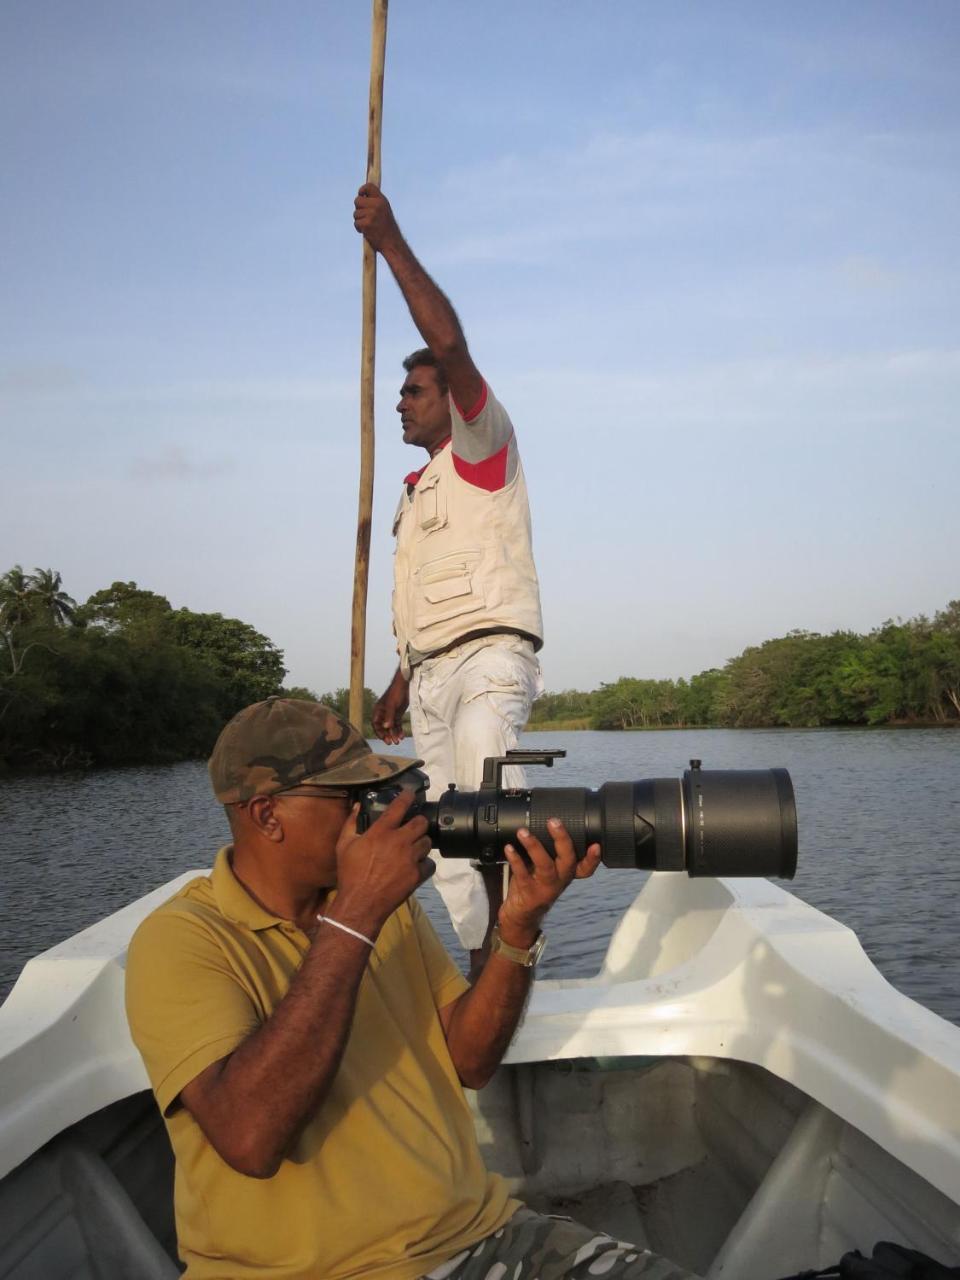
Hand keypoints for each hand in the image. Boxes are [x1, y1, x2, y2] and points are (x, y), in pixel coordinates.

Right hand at [332, 790, 433, 935]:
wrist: (360, 902)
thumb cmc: (350, 873)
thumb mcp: (344, 845)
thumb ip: (350, 823)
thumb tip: (357, 806)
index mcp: (382, 831)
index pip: (400, 806)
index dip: (408, 796)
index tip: (411, 793)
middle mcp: (400, 841)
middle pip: (421, 823)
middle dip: (419, 822)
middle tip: (414, 826)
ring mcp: (411, 858)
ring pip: (427, 842)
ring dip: (422, 842)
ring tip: (415, 847)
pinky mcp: (417, 875)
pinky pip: (430, 864)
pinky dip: (425, 863)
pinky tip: (417, 865)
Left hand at [353, 183, 401, 252]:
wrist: (392, 243)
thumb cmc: (387, 228)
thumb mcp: (385, 210)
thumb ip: (375, 202)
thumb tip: (362, 196)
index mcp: (382, 200)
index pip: (369, 187)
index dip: (362, 190)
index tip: (361, 195)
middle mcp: (377, 205)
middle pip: (357, 200)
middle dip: (358, 208)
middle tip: (365, 216)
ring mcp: (371, 215)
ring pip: (355, 213)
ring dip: (359, 220)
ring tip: (369, 226)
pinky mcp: (366, 224)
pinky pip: (356, 223)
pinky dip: (359, 228)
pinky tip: (367, 232)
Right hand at [372, 672, 409, 744]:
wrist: (405, 685)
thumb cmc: (396, 693)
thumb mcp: (392, 705)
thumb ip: (389, 716)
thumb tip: (386, 728)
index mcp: (378, 710)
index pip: (376, 724)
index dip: (379, 732)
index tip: (384, 739)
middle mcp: (383, 713)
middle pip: (383, 727)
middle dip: (387, 735)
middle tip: (391, 743)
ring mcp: (391, 714)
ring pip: (391, 727)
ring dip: (394, 734)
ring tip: (398, 741)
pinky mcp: (398, 713)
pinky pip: (397, 724)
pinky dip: (399, 730)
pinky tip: (402, 736)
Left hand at [498, 820, 600, 946]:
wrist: (522, 914)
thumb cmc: (535, 883)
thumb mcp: (548, 868)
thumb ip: (549, 851)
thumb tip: (544, 823)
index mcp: (567, 872)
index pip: (586, 867)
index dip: (593, 858)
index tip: (596, 845)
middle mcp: (560, 880)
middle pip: (567, 860)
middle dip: (562, 839)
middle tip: (554, 822)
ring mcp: (545, 888)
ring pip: (545, 866)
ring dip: (534, 846)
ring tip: (523, 832)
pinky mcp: (529, 893)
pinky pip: (522, 874)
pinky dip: (515, 859)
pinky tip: (509, 848)